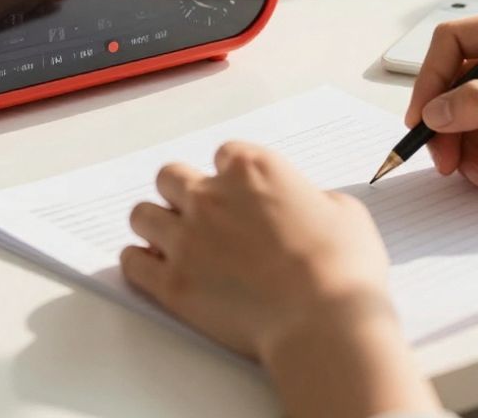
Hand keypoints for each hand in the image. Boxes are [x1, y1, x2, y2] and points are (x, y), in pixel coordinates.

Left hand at [121, 142, 439, 417]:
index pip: (223, 154)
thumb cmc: (344, 269)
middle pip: (171, 176)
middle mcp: (212, 197)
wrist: (325, 323)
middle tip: (200, 215)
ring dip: (155, 224)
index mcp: (253, 170)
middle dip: (182, 192)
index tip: (239, 194)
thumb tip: (304, 206)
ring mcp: (187, 239)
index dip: (230, 175)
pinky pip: (132, 262)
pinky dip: (139, 263)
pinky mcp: (173, 284)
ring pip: (142, 214)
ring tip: (172, 242)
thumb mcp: (345, 212)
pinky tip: (153, 268)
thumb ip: (311, 198)